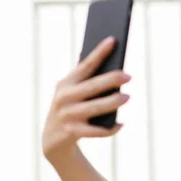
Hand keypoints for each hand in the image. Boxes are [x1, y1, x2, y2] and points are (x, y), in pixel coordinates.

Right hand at [42, 36, 130, 162]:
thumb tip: (116, 72)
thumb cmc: (71, 109)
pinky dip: (110, 129)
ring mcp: (67, 115)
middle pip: (92, 86)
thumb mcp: (74, 94)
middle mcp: (64, 97)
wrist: (52, 139)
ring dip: (112, 102)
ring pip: (94, 107)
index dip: (99, 52)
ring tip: (127, 97)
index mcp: (66, 83)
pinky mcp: (71, 132)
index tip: (113, 40)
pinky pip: (96, 131)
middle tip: (128, 75)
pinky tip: (121, 125)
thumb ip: (89, 83)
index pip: (85, 65)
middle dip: (111, 79)